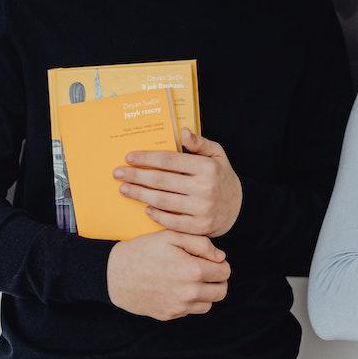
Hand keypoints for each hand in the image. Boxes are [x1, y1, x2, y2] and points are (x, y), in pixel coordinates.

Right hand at [106, 229, 229, 319]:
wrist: (115, 274)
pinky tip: (177, 288)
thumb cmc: (144, 250)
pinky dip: (189, 301)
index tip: (210, 260)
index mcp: (193, 271)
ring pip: (208, 304)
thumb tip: (221, 257)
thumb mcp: (172, 236)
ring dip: (205, 293)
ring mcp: (178, 307)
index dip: (220, 263)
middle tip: (206, 270)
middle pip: (221, 291)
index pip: (225, 272)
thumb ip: (202, 243)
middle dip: (217, 280)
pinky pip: (190, 311)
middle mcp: (188, 293)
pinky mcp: (168, 315)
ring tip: (192, 279)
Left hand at [113, 128, 242, 237]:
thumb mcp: (217, 155)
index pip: (169, 161)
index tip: (129, 157)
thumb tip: (183, 131)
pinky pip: (171, 221)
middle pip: (161, 181)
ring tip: (124, 189)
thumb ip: (200, 143)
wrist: (240, 208)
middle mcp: (204, 188)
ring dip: (139, 195)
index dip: (147, 158)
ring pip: (162, 201)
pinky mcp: (199, 227)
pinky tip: (145, 207)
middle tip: (118, 173)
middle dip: (136, 176)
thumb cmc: (222, 177)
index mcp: (207, 167)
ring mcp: (201, 209)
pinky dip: (156, 214)